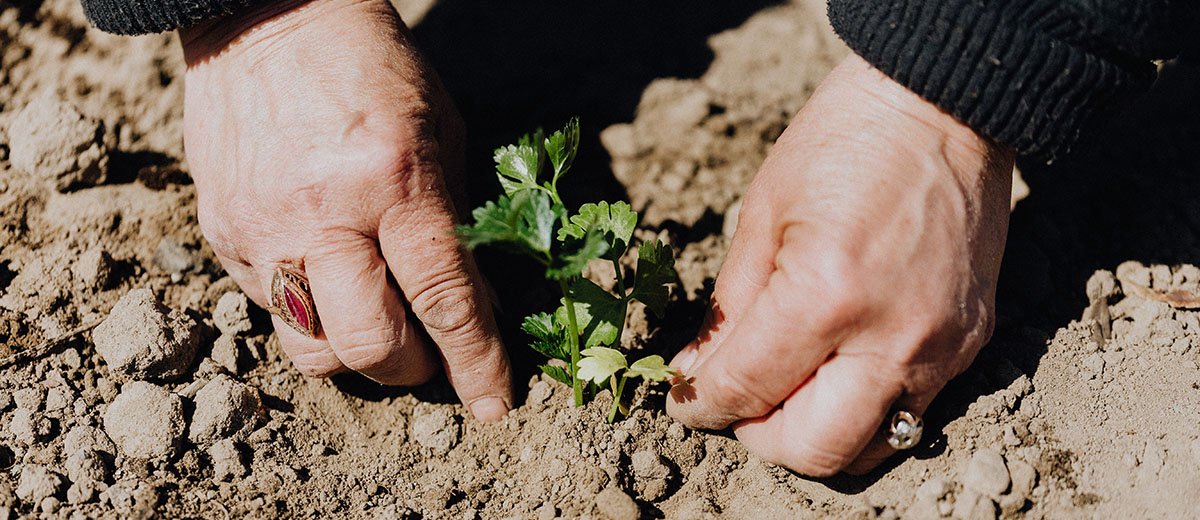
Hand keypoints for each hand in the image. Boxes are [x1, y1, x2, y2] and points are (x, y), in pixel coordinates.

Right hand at [179, 0, 511, 420]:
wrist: (266, 18)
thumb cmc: (374, 70)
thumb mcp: (441, 134)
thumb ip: (455, 225)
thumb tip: (474, 309)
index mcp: (393, 180)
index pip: (443, 299)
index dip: (475, 363)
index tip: (494, 404)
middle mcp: (322, 215)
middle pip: (369, 346)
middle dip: (413, 371)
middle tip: (431, 357)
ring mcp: (262, 229)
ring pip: (311, 350)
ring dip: (356, 358)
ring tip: (378, 325)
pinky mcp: (222, 234)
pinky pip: (270, 311)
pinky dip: (312, 314)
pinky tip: (330, 279)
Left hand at [666, 54, 1013, 474]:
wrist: (944, 107)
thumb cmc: (843, 142)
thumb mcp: (761, 216)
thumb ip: (728, 309)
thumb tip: (697, 374)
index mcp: (825, 295)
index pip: (747, 389)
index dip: (701, 404)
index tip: (685, 400)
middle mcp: (891, 337)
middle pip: (814, 449)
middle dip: (759, 437)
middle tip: (738, 404)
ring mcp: (940, 347)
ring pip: (869, 448)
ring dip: (814, 435)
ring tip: (787, 391)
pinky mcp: (970, 343)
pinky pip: (910, 410)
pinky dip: (862, 408)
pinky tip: (836, 366)